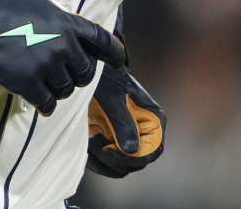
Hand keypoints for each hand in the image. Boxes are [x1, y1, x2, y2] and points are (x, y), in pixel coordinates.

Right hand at [0, 0, 125, 114]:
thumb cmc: (10, 10)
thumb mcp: (45, 8)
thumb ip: (64, 24)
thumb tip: (76, 41)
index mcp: (69, 25)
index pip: (102, 41)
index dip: (114, 53)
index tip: (119, 63)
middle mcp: (64, 46)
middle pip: (85, 73)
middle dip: (79, 76)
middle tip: (69, 76)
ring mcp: (47, 66)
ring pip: (66, 89)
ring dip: (60, 90)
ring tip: (49, 85)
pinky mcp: (29, 83)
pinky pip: (47, 103)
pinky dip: (47, 106)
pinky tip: (43, 106)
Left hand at [86, 63, 165, 177]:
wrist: (92, 73)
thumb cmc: (107, 79)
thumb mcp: (113, 97)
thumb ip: (123, 122)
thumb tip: (132, 149)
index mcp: (154, 120)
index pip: (153, 151)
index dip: (132, 157)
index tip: (108, 150)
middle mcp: (145, 133)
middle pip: (136, 163)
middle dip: (113, 158)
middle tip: (94, 138)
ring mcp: (129, 140)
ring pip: (120, 167)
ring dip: (101, 160)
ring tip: (90, 136)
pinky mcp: (114, 145)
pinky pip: (107, 164)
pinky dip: (94, 160)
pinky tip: (86, 142)